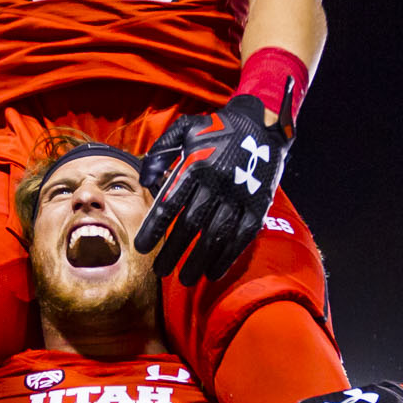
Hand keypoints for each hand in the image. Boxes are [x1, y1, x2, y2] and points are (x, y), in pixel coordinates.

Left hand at [136, 96, 291, 285]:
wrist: (261, 124)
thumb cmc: (216, 129)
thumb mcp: (184, 128)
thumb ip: (160, 151)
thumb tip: (145, 180)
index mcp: (195, 165)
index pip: (170, 204)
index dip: (154, 229)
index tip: (141, 248)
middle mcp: (216, 182)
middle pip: (191, 224)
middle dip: (174, 251)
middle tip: (159, 271)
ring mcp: (240, 195)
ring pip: (217, 234)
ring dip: (200, 259)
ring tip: (185, 279)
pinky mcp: (259, 204)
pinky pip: (243, 236)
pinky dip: (228, 256)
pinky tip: (214, 271)